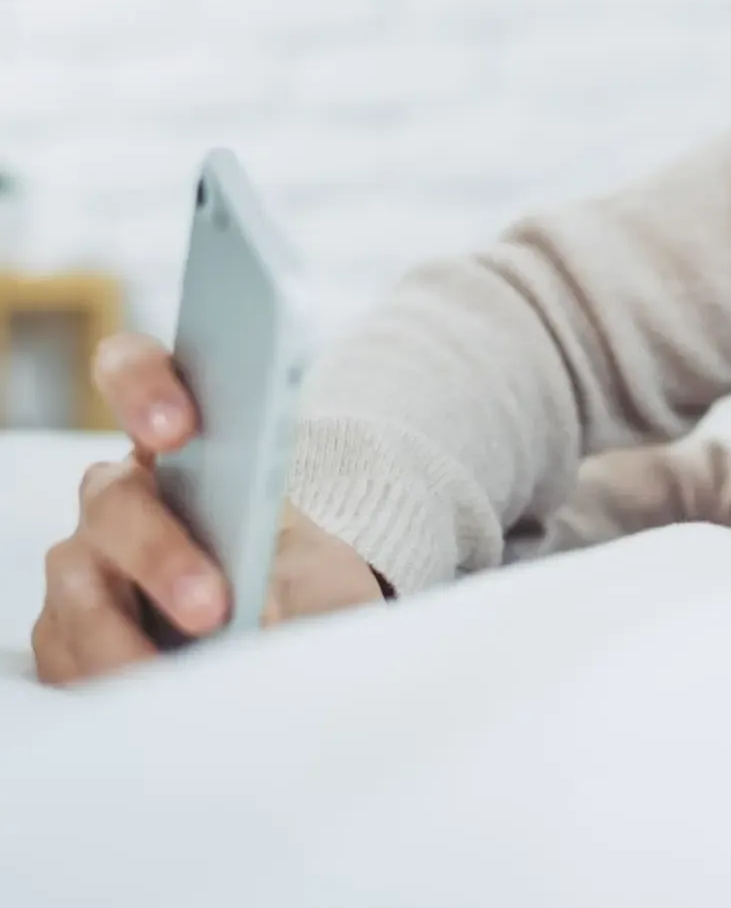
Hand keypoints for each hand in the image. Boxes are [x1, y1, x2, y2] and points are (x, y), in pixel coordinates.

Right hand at [31, 333, 384, 685]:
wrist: (297, 639)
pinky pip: (66, 652)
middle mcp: (123, 496)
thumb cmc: (307, 586)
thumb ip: (299, 580)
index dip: (143, 387)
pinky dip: (107, 678)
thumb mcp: (324, 574)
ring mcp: (87, 563)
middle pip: (113, 501)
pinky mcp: (67, 631)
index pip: (136, 372)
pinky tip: (148, 700)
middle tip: (213, 605)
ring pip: (78, 585)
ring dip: (126, 636)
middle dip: (160, 555)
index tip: (179, 429)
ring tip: (179, 679)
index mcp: (183, 444)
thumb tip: (265, 616)